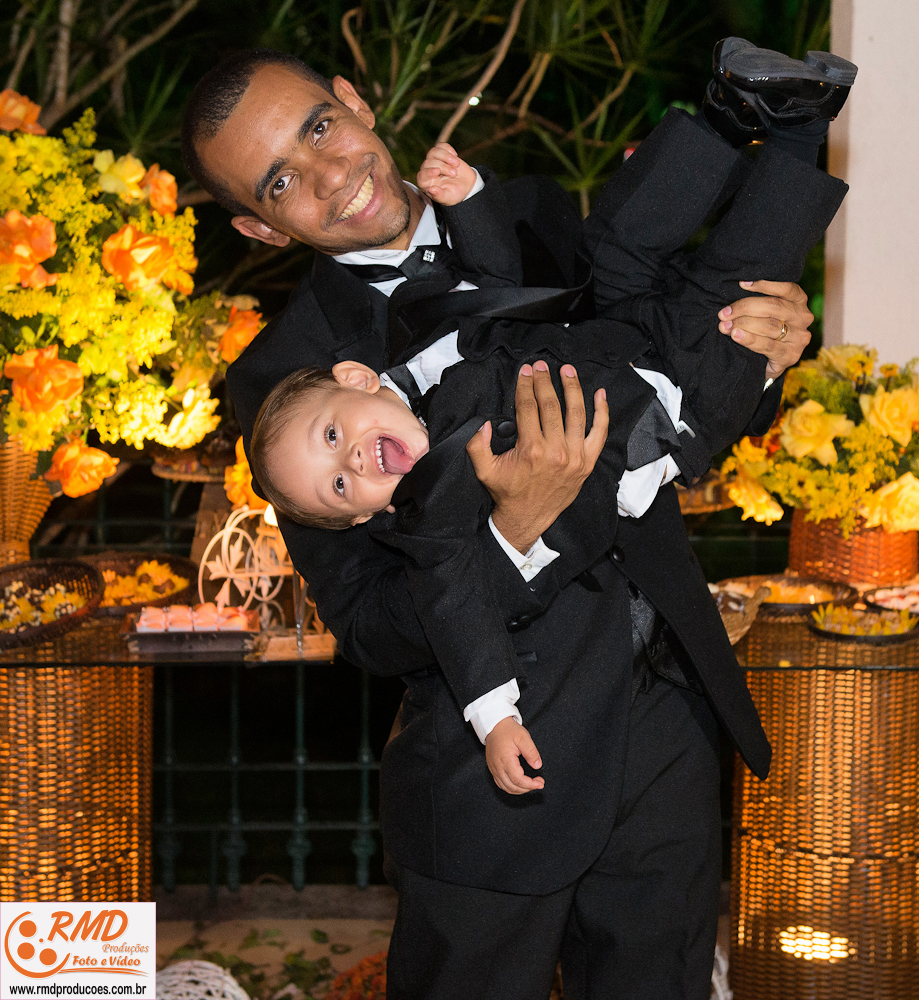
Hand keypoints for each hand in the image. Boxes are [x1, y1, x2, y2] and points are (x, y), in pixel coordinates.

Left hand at [416, 142, 477, 205]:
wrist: (466, 185)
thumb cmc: (455, 194)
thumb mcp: (449, 198)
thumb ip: (440, 196)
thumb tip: (431, 190)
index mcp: (426, 183)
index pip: (421, 176)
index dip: (428, 172)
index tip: (437, 171)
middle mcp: (427, 171)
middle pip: (429, 163)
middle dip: (443, 167)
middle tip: (454, 174)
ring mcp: (434, 160)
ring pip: (433, 152)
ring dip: (446, 156)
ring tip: (457, 164)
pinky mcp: (441, 154)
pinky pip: (440, 145)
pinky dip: (448, 148)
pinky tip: (455, 155)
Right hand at [467, 361, 609, 553]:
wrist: (528, 518)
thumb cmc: (507, 492)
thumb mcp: (484, 471)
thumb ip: (477, 445)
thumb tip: (482, 423)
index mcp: (531, 450)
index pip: (529, 407)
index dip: (526, 385)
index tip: (525, 371)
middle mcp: (556, 451)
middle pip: (552, 405)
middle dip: (546, 381)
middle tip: (542, 365)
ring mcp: (575, 456)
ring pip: (577, 413)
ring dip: (573, 388)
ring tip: (568, 371)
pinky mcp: (587, 463)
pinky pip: (600, 433)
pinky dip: (602, 412)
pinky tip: (600, 394)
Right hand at [485, 717, 544, 793]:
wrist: (494, 725)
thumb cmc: (508, 730)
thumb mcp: (523, 737)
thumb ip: (531, 752)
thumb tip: (537, 766)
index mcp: (505, 760)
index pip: (518, 780)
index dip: (530, 784)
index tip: (541, 783)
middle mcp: (497, 767)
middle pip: (512, 787)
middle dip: (527, 788)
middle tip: (539, 783)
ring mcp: (493, 769)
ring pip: (506, 787)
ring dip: (520, 790)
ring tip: (531, 784)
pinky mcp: (492, 768)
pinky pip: (500, 783)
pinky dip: (511, 787)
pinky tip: (519, 784)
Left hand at [718, 280, 813, 378]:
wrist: (765, 366)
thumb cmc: (762, 334)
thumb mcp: (763, 316)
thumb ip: (756, 306)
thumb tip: (730, 304)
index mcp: (798, 303)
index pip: (786, 289)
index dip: (764, 285)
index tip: (741, 284)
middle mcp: (803, 318)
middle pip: (773, 306)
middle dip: (744, 307)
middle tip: (724, 313)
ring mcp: (799, 338)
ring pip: (769, 325)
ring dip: (743, 324)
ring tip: (725, 326)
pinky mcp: (791, 355)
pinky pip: (767, 345)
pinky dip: (749, 339)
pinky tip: (736, 335)